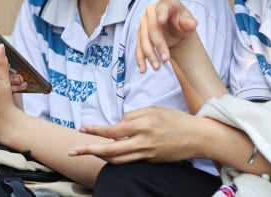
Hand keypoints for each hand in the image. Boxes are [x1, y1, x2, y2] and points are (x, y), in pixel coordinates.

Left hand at [69, 106, 203, 163]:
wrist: (197, 137)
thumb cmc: (176, 119)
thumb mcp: (154, 110)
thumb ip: (134, 116)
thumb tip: (118, 125)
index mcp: (143, 124)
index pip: (113, 130)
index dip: (96, 130)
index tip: (82, 129)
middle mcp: (143, 141)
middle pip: (110, 149)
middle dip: (89, 149)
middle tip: (73, 150)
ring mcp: (147, 153)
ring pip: (117, 159)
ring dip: (101, 156)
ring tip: (88, 150)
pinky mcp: (151, 160)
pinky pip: (129, 160)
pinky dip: (118, 156)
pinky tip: (110, 152)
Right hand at [137, 0, 198, 71]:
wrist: (174, 26)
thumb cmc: (181, 20)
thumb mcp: (188, 20)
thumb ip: (189, 23)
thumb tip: (192, 24)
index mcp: (165, 4)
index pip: (162, 8)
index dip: (161, 14)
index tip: (161, 21)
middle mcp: (150, 12)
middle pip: (152, 29)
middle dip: (158, 45)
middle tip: (166, 59)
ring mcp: (143, 23)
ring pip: (144, 40)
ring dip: (149, 55)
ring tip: (157, 67)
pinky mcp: (140, 35)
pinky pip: (139, 47)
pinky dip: (140, 58)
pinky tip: (143, 68)